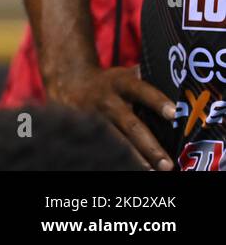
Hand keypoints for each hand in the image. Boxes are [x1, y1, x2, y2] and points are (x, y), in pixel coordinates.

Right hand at [50, 64, 175, 169]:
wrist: (67, 80)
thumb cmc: (107, 82)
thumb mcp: (123, 74)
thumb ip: (145, 79)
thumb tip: (177, 82)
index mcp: (120, 83)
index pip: (141, 90)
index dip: (157, 101)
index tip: (173, 114)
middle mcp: (106, 100)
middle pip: (130, 124)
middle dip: (149, 145)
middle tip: (167, 164)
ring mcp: (92, 116)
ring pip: (115, 140)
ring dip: (133, 157)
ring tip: (151, 170)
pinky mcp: (81, 128)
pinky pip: (100, 146)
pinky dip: (114, 157)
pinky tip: (127, 168)